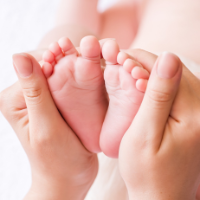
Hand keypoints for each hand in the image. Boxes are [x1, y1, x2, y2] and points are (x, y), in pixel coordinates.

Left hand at [0, 54, 97, 199]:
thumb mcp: (45, 127)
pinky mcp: (57, 105)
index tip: (77, 54)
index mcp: (15, 100)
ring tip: (94, 66)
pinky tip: (93, 77)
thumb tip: (18, 55)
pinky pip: (67, 85)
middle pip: (47, 67)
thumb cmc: (58, 160)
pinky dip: (80, 79)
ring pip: (59, 74)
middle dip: (67, 61)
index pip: (35, 66)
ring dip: (76, 68)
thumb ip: (34, 92)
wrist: (69, 178)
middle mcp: (26, 97)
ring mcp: (43, 100)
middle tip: (90, 59)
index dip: (56, 57)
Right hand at [119, 51, 199, 199]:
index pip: (168, 71)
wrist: (159, 195)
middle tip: (122, 61)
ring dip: (151, 72)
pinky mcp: (193, 118)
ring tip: (129, 71)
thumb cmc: (146, 170)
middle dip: (147, 63)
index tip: (121, 56)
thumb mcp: (145, 133)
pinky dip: (158, 84)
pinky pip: (177, 91)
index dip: (143, 60)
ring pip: (176, 78)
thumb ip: (158, 96)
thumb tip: (168, 57)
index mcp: (195, 114)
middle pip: (175, 71)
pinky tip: (143, 86)